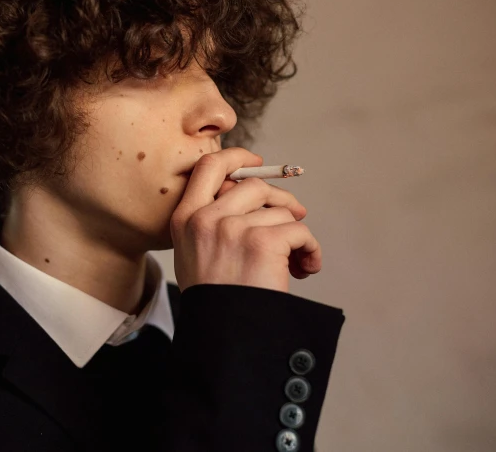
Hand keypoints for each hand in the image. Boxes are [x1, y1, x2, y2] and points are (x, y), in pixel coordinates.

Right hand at [170, 147, 321, 292]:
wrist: (223, 338)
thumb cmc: (215, 301)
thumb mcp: (195, 255)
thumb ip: (211, 220)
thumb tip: (251, 192)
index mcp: (185, 218)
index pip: (208, 166)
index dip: (236, 158)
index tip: (256, 163)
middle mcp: (205, 218)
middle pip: (253, 185)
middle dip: (281, 199)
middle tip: (295, 215)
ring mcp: (232, 229)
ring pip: (281, 212)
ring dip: (295, 236)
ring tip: (296, 262)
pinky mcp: (261, 242)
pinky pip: (299, 231)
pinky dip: (310, 249)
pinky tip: (306, 269)